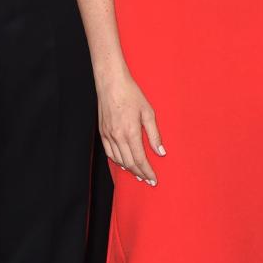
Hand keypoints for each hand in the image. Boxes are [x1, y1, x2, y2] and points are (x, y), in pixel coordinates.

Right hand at [97, 68, 164, 184]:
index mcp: (130, 132)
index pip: (140, 159)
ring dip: (129, 169)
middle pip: (129, 163)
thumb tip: (160, 152)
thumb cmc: (131, 94)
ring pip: (118, 160)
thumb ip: (154, 134)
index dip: (147, 172)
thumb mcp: (148, 112)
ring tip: (138, 174)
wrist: (111, 83)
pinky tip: (124, 163)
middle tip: (148, 180)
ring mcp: (108, 135)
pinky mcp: (102, 132)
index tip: (154, 179)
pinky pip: (109, 152)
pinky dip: (117, 161)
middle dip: (139, 174)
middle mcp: (117, 136)